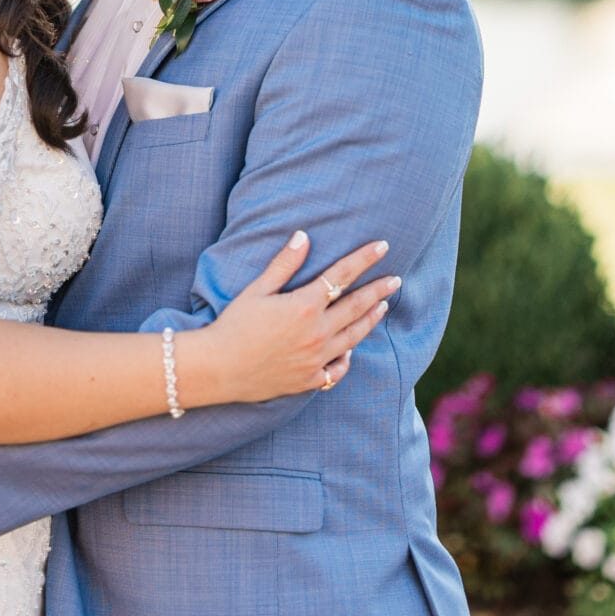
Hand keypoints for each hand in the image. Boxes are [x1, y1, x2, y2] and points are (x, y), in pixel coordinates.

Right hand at [186, 233, 397, 405]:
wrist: (219, 368)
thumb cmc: (234, 324)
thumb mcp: (257, 289)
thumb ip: (284, 264)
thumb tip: (304, 236)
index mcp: (305, 305)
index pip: (343, 275)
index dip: (364, 259)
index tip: (382, 247)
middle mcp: (317, 332)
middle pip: (357, 306)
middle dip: (379, 290)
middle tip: (395, 280)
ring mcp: (316, 358)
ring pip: (354, 337)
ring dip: (371, 320)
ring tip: (383, 307)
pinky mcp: (310, 379)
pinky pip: (338, 369)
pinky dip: (347, 357)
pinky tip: (351, 349)